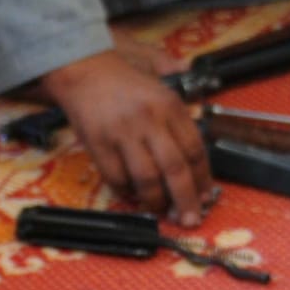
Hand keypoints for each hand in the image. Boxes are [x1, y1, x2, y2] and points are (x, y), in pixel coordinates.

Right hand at [40, 50, 211, 226]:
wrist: (83, 69)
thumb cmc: (122, 76)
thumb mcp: (160, 76)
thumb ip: (183, 100)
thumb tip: (202, 119)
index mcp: (170, 105)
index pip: (195, 149)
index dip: (203, 178)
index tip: (206, 196)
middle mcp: (149, 120)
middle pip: (175, 169)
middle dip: (186, 200)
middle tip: (190, 219)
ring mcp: (123, 134)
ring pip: (147, 179)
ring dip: (156, 202)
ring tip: (160, 211)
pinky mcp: (99, 145)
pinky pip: (117, 179)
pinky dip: (127, 192)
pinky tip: (133, 195)